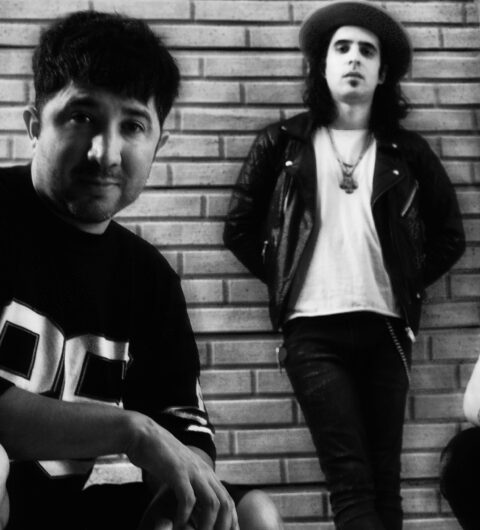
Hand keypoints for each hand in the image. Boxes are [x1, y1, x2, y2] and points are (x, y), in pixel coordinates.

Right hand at [127, 413, 237, 529]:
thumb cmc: (157, 455)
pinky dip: (185, 516)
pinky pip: (188, 499)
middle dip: (223, 526)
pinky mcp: (177, 471)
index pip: (227, 498)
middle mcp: (203, 471)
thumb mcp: (180, 470)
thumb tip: (192, 503)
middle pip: (225, 502)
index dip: (231, 520)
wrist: (143, 434)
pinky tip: (177, 525)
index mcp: (205, 472)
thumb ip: (189, 483)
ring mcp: (191, 470)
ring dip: (206, 525)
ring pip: (212, 503)